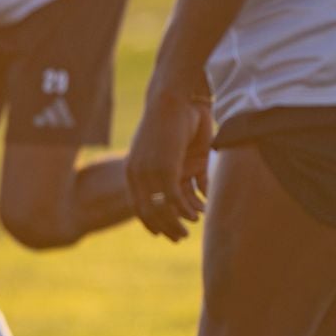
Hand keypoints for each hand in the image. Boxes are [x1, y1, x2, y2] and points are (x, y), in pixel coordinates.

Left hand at [126, 85, 211, 241]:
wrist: (174, 97)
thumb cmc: (178, 119)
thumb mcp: (178, 150)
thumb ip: (186, 171)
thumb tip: (202, 191)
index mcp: (133, 169)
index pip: (138, 204)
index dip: (151, 222)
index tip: (164, 233)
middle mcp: (137, 173)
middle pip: (148, 212)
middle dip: (164, 228)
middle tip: (179, 238)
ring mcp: (149, 172)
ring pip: (161, 209)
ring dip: (175, 224)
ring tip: (188, 232)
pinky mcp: (164, 168)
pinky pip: (174, 199)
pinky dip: (186, 210)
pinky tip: (197, 215)